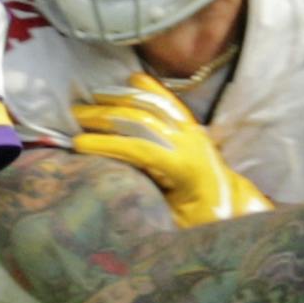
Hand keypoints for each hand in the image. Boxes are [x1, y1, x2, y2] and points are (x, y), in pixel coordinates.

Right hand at [71, 73, 271, 226]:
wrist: (228, 208)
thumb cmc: (197, 222)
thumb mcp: (170, 223)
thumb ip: (144, 206)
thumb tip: (108, 194)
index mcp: (185, 168)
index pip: (140, 148)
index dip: (107, 144)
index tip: (77, 144)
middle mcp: (190, 142)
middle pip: (142, 120)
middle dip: (105, 116)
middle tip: (75, 116)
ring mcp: (192, 130)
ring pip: (154, 104)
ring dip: (120, 97)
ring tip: (93, 97)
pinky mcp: (191, 125)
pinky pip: (169, 100)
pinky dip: (149, 88)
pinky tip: (130, 80)